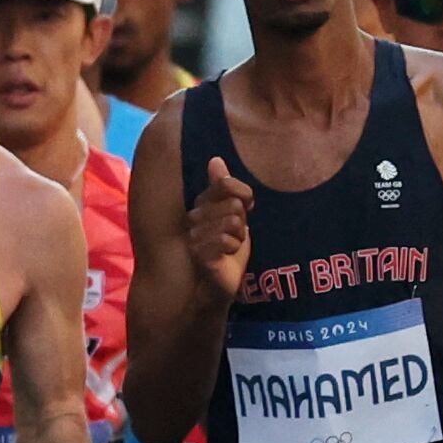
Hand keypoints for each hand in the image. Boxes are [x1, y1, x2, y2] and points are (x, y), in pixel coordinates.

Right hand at [186, 156, 254, 294]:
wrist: (220, 283)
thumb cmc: (229, 251)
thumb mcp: (233, 217)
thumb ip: (227, 191)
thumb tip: (215, 159)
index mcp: (203, 204)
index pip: (226, 184)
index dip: (244, 195)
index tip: (248, 207)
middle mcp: (194, 216)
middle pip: (234, 205)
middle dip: (243, 222)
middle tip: (236, 235)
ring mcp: (194, 234)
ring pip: (232, 222)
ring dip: (239, 238)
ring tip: (232, 246)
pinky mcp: (198, 252)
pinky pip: (225, 240)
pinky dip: (234, 248)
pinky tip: (228, 255)